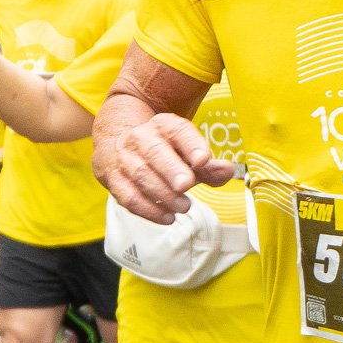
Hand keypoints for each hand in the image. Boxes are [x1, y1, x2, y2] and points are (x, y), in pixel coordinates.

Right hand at [100, 113, 238, 224]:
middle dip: (171, 169)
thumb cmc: (164, 154)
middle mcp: (142, 137)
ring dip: (163, 194)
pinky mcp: (114, 180)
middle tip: (187, 185)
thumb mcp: (188, 153)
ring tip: (184, 207)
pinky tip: (167, 217)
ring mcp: (125, 157)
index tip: (203, 160)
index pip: (179, 130)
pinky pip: (128, 196)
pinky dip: (148, 209)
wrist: (120, 148)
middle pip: (156, 151)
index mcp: (165, 125)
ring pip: (141, 174)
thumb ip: (209, 166)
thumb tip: (228, 170)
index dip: (192, 145)